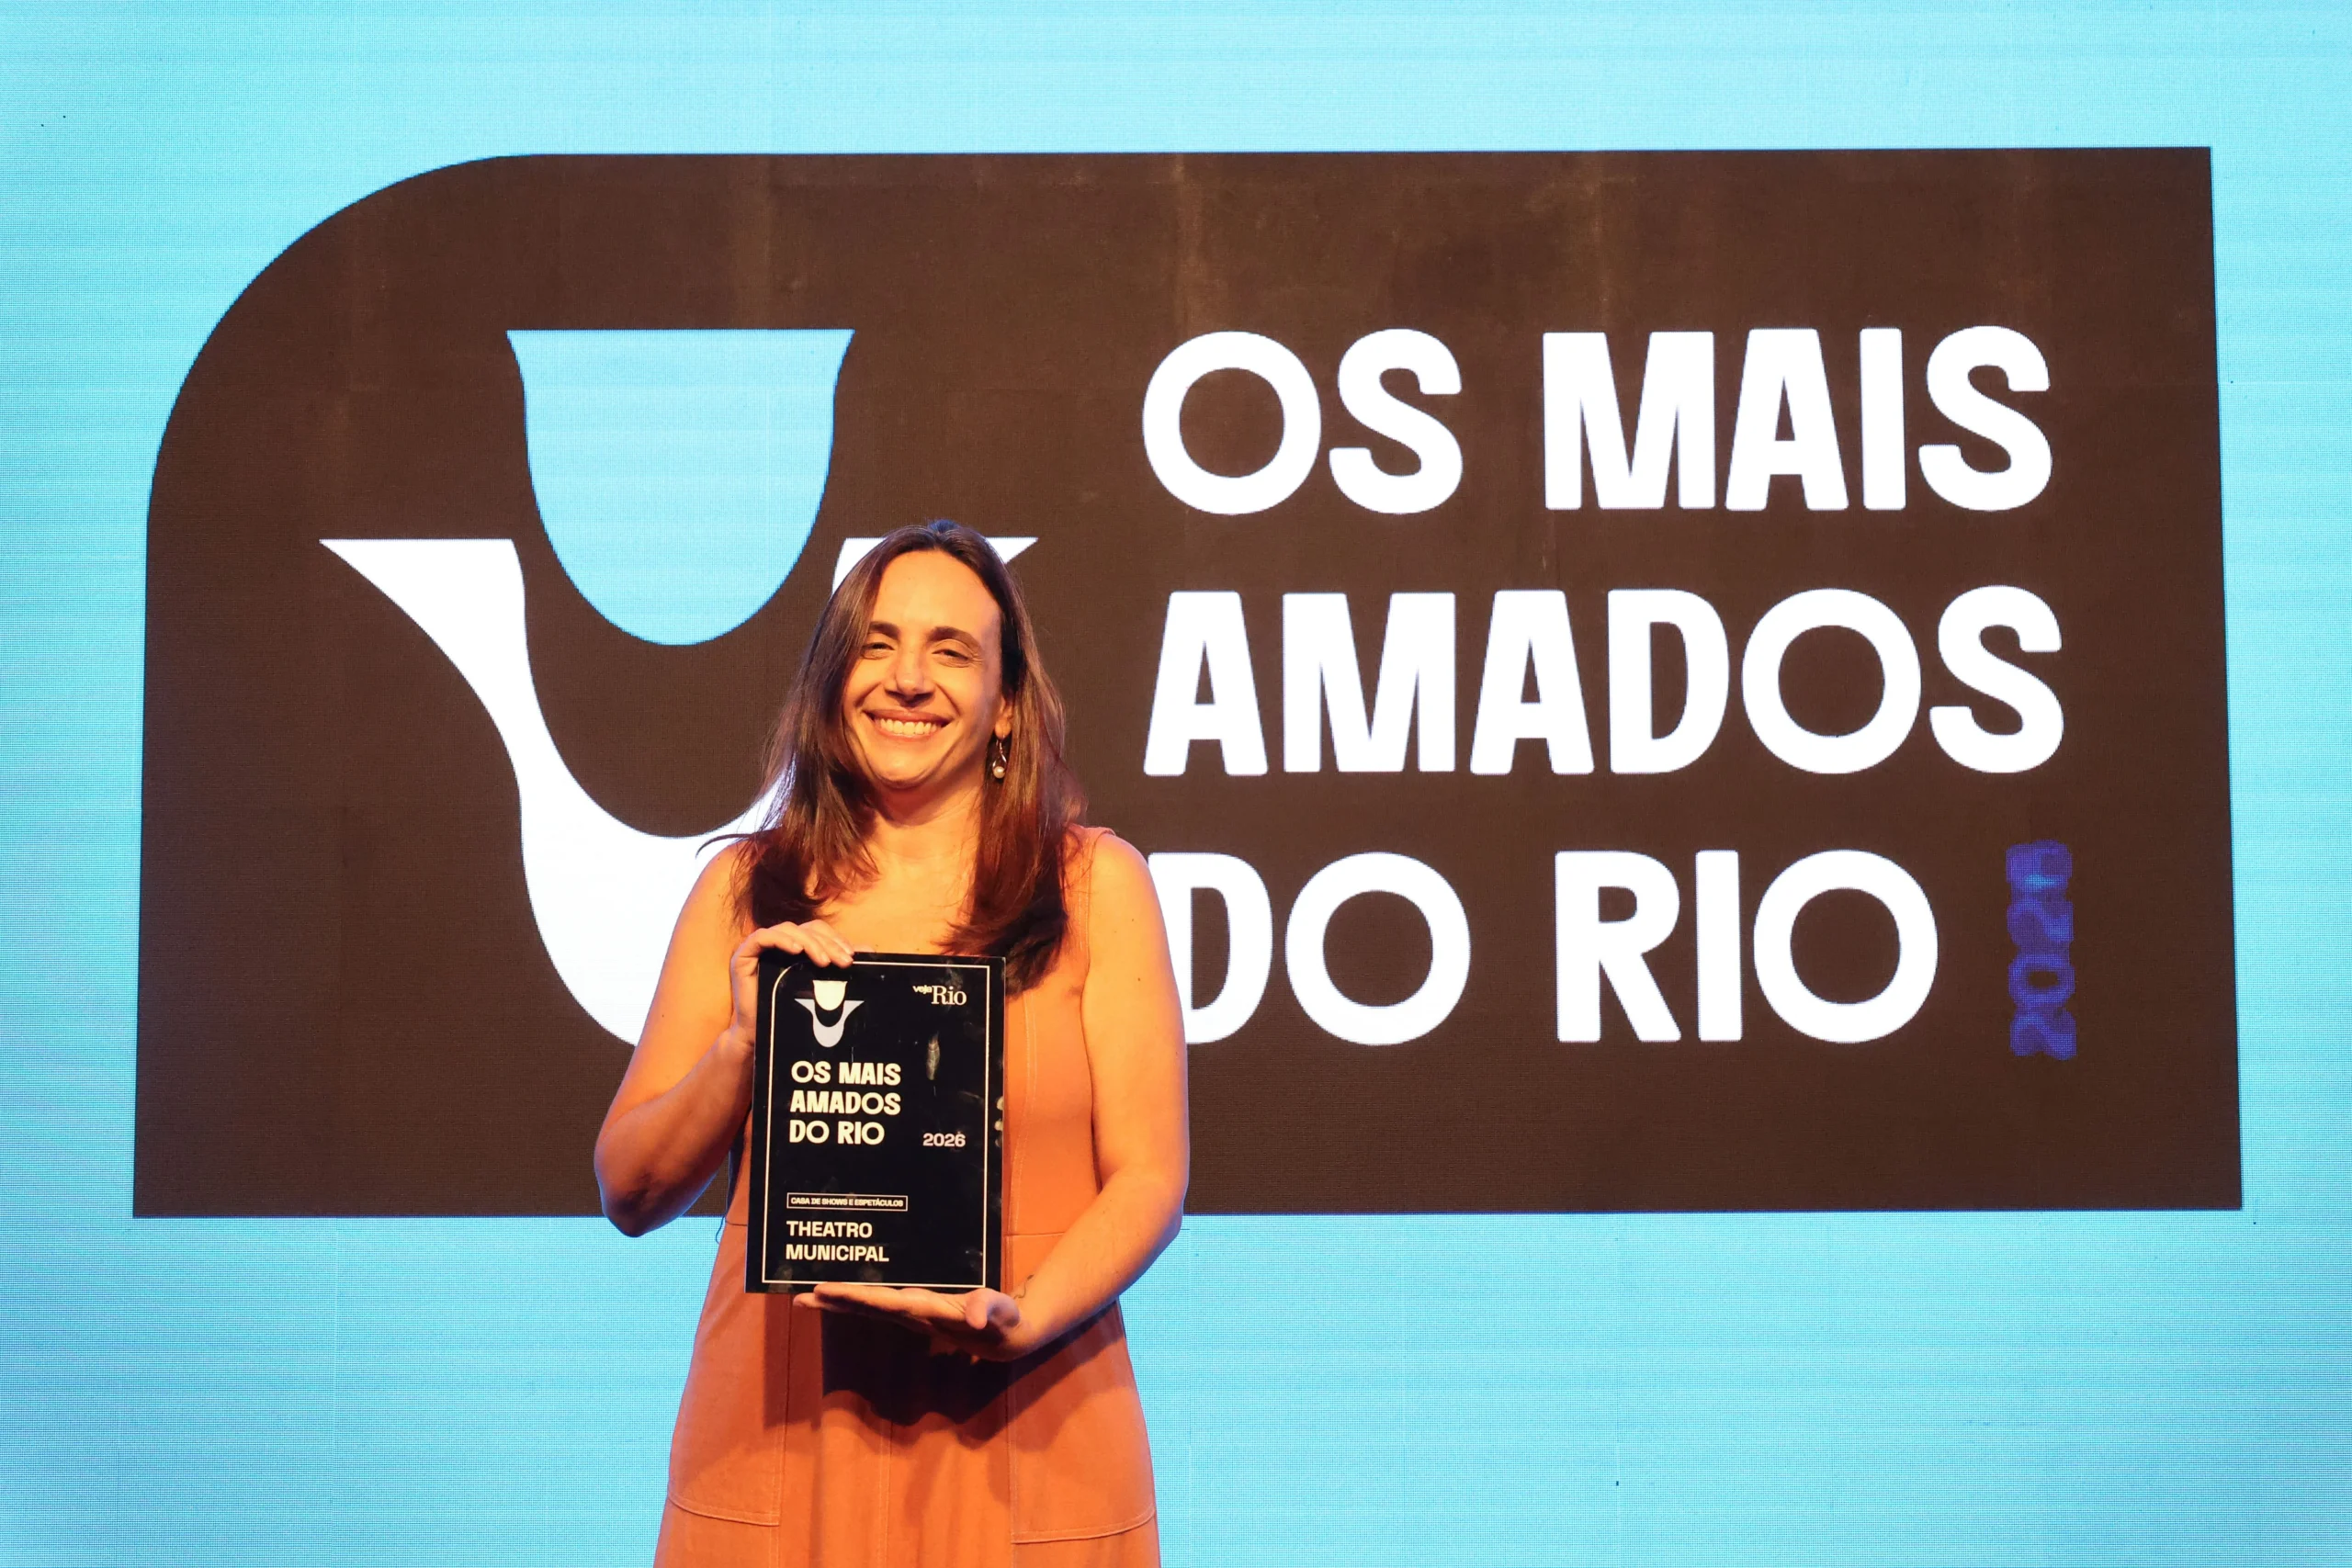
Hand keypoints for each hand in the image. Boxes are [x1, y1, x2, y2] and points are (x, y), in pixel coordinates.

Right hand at [724, 919, 854, 1049]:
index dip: (835, 939)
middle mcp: (778, 942)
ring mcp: (760, 947)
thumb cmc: (792, 1012)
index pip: (818, 931)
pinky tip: (796, 950)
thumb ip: (840, 965)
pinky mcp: (744, 954)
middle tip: (843, 962)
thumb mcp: (822, 986)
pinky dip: (781, 939)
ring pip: (788, 929)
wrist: (763, 1037)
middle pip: (806, 929)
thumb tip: (870, 949)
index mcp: (796, 945)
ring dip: (809, 943)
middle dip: (828, 943)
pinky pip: (761, 937)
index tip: (851, 957)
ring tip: (824, 962)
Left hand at [797, 1282, 1042, 1360]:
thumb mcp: (1001, 1311)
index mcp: (928, 1311)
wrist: (1006, 1339)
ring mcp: (913, 1315)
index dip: (854, 1296)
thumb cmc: (1003, 1320)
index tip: (825, 1290)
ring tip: (808, 1296)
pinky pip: (880, 1304)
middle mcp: (914, 1315)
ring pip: (869, 1308)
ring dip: (840, 1303)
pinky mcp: (917, 1311)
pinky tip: (841, 1295)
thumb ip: (987, 1308)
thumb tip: (972, 1318)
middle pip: (867, 1308)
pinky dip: (859, 1298)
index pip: (883, 1302)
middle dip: (835, 1302)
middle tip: (799, 1297)